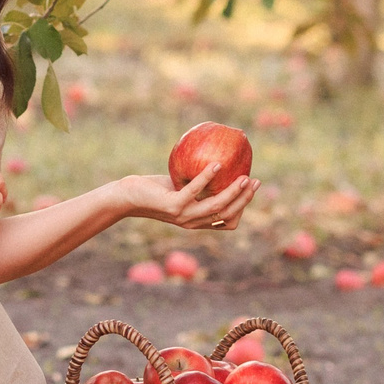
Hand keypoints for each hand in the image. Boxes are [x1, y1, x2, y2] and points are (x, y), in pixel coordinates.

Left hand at [110, 167, 261, 231]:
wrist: (128, 197)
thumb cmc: (155, 189)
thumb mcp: (181, 187)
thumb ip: (199, 182)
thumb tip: (222, 161)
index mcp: (198, 221)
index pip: (229, 222)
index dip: (243, 207)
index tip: (250, 188)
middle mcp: (193, 222)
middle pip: (227, 215)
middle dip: (245, 199)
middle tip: (255, 181)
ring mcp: (183, 216)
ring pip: (216, 207)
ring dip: (233, 192)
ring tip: (244, 176)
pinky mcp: (173, 206)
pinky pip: (194, 191)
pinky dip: (207, 177)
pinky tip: (216, 164)